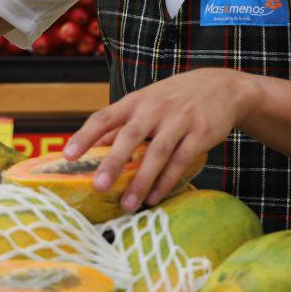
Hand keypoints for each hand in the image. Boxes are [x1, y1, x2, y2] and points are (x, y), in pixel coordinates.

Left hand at [63, 68, 254, 213]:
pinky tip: (154, 198)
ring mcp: (179, 120)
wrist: (222, 86)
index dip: (85, 136)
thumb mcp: (148, 102)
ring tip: (127, 205)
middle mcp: (155, 109)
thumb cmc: (175, 99)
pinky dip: (166, 181)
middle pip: (130, 136)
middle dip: (113, 162)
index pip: (104, 117)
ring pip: (156, 152)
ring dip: (141, 181)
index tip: (67, 156)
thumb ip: (123, 123)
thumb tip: (95, 149)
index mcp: (136, 101)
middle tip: (98, 187)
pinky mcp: (200, 133)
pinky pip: (181, 161)